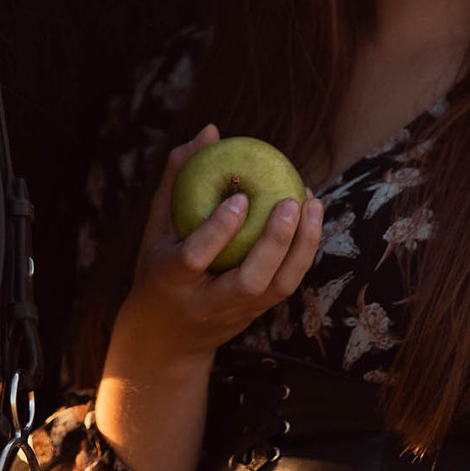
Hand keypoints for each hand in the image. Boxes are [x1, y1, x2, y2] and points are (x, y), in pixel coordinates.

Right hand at [93, 123, 324, 470]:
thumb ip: (178, 179)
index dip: (219, 231)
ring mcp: (237, 313)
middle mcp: (208, 303)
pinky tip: (311, 215)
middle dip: (275, 244)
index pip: (195, 259)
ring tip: (312, 202)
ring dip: (302, 247)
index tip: (240, 197)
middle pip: (249, 281)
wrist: (167, 339)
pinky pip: (287, 282)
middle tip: (291, 200)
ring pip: (278, 287)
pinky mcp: (258, 314)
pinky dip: (304, 250)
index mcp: (171, 281)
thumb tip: (211, 131)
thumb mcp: (156, 227)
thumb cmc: (159, 267)